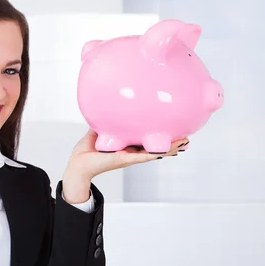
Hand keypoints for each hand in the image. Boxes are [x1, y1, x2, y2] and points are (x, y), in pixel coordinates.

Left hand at [62, 129, 188, 203]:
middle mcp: (131, 153)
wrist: (78, 163)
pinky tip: (163, 152)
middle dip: (171, 144)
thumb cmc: (87, 150)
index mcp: (128, 146)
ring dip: (168, 150)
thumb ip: (107, 118)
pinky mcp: (123, 160)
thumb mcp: (100, 129)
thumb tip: (112, 102)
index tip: (175, 130)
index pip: (148, 140)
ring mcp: (129, 157)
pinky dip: (152, 154)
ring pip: (153, 154)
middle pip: (156, 148)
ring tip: (183, 144)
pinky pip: (140, 157)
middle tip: (187, 138)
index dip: (161, 135)